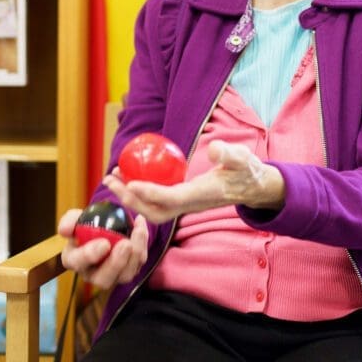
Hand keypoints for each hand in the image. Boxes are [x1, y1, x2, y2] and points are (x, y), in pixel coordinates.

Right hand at [57, 207, 148, 290]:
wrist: (103, 226)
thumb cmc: (86, 224)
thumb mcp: (75, 218)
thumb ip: (69, 221)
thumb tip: (64, 231)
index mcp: (74, 260)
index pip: (77, 262)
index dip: (90, 255)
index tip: (104, 243)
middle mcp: (92, 274)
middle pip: (103, 279)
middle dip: (116, 263)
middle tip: (125, 244)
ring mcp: (112, 276)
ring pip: (125, 276)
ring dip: (134, 256)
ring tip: (138, 232)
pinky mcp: (128, 271)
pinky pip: (138, 265)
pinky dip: (142, 246)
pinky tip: (141, 227)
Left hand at [104, 141, 284, 222]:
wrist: (251, 187)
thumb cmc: (246, 170)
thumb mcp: (242, 158)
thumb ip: (230, 155)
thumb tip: (215, 150)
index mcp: (202, 195)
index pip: (172, 198)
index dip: (150, 193)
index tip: (130, 183)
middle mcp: (190, 205)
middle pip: (154, 211)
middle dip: (130, 200)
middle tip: (110, 179)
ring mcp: (184, 206)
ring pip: (152, 209)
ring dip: (130, 197)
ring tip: (113, 177)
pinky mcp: (181, 201)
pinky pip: (155, 202)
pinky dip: (138, 192)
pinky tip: (128, 174)